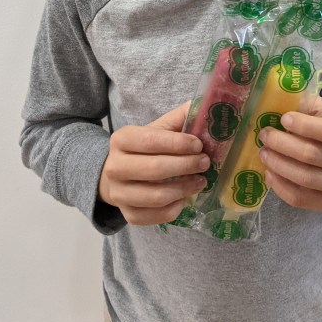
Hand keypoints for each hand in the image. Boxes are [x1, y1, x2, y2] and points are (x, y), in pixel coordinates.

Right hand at [98, 100, 209, 225]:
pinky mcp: (127, 214)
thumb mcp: (158, 128)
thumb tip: (207, 104)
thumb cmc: (144, 148)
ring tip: (200, 181)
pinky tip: (184, 198)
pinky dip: (174, 209)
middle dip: (185, 166)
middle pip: (154, 169)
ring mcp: (119, 194)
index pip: (150, 140)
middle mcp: (114, 167)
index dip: (177, 143)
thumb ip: (180, 118)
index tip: (199, 145)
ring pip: (155, 196)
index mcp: (121, 139)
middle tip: (205, 163)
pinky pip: (155, 217)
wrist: (119, 173)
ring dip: (184, 189)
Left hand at [257, 95, 321, 211]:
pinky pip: (301, 199)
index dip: (304, 125)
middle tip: (264, 135)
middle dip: (283, 145)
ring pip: (305, 179)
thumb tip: (280, 105)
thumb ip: (310, 107)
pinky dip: (280, 186)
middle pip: (313, 156)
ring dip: (278, 165)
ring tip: (264, 153)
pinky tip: (269, 173)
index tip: (284, 119)